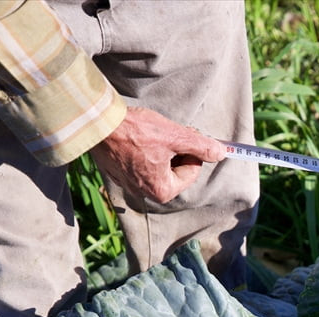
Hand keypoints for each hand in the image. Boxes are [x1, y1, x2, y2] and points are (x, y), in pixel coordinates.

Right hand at [90, 106, 225, 203]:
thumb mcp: (175, 136)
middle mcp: (145, 193)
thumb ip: (201, 147)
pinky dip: (144, 150)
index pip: (192, 171)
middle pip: (175, 170)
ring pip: (158, 165)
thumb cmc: (136, 131)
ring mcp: (129, 183)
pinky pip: (140, 163)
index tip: (185, 135)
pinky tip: (137, 137)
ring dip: (162, 149)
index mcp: (162, 190)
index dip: (193, 151)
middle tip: (169, 132)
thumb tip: (221, 153)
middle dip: (177, 150)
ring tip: (152, 134)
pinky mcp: (117, 172)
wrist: (96, 123)